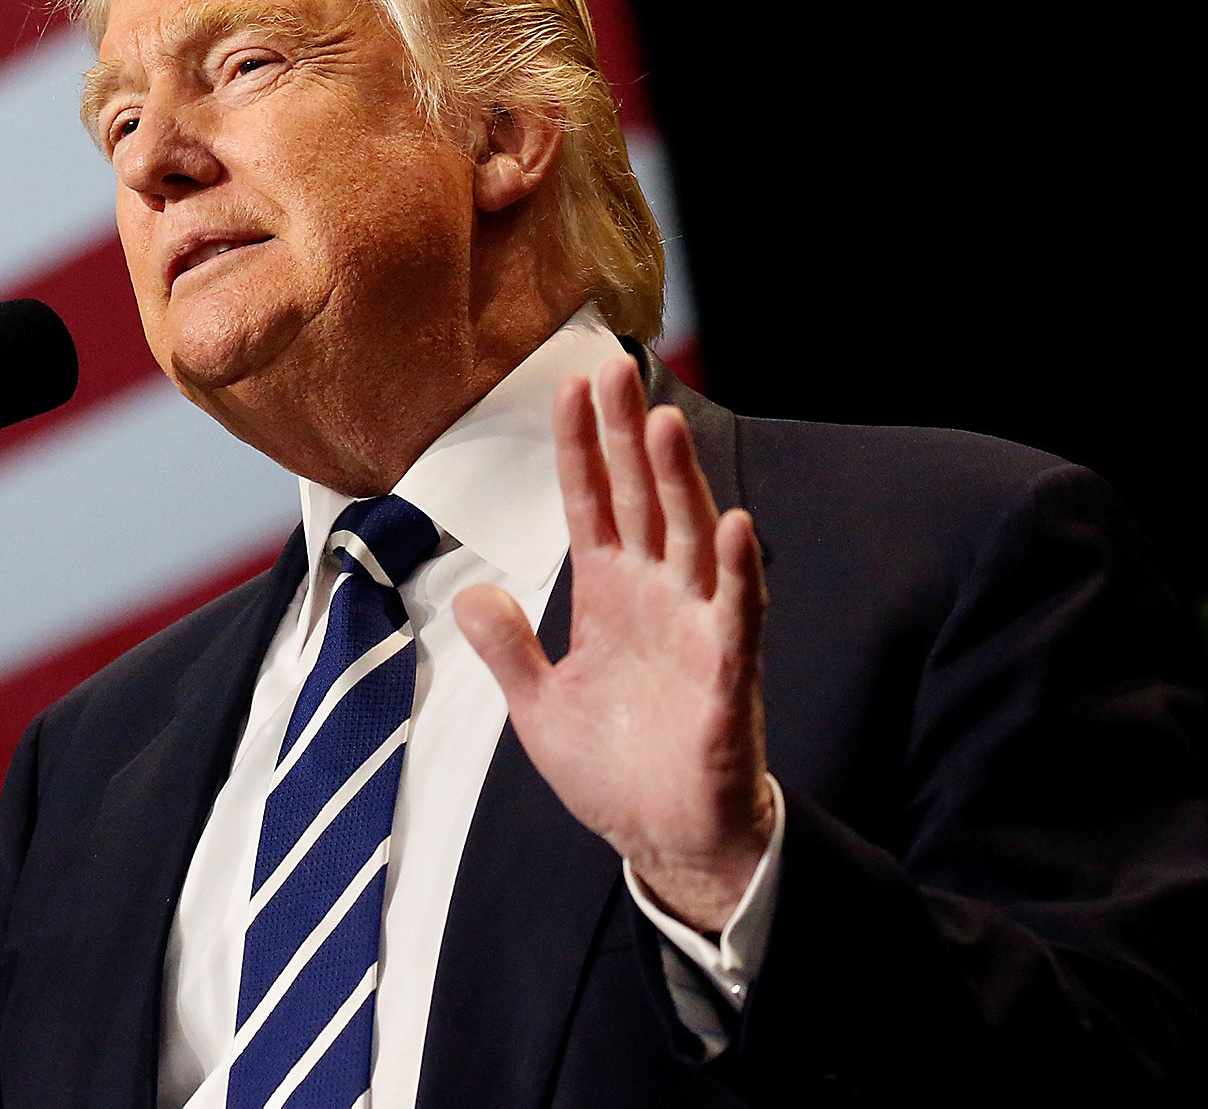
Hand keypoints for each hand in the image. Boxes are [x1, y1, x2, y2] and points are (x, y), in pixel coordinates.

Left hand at [454, 356, 772, 931]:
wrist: (666, 841)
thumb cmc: (615, 770)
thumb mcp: (539, 707)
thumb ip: (509, 649)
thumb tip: (470, 596)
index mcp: (608, 595)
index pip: (591, 503)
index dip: (580, 447)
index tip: (568, 384)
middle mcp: (655, 596)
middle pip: (639, 499)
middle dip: (625, 435)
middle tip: (613, 367)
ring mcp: (695, 627)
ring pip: (688, 537)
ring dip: (677, 481)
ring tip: (661, 421)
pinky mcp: (727, 673)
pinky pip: (737, 612)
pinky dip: (737, 569)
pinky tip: (733, 523)